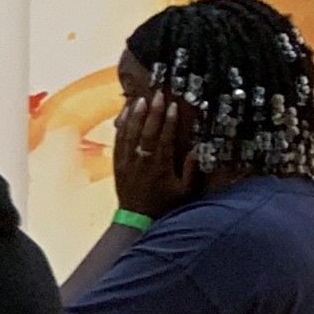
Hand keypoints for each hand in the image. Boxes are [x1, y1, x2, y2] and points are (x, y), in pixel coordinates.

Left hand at [111, 92, 199, 218]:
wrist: (137, 218)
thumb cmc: (164, 205)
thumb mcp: (185, 192)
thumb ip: (191, 171)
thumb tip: (196, 150)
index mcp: (160, 166)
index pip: (164, 138)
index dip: (168, 121)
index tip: (172, 106)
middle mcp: (142, 161)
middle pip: (147, 132)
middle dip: (152, 112)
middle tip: (157, 95)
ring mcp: (127, 161)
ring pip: (130, 133)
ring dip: (135, 115)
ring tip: (140, 99)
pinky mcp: (118, 162)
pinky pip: (118, 140)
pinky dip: (121, 126)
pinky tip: (124, 113)